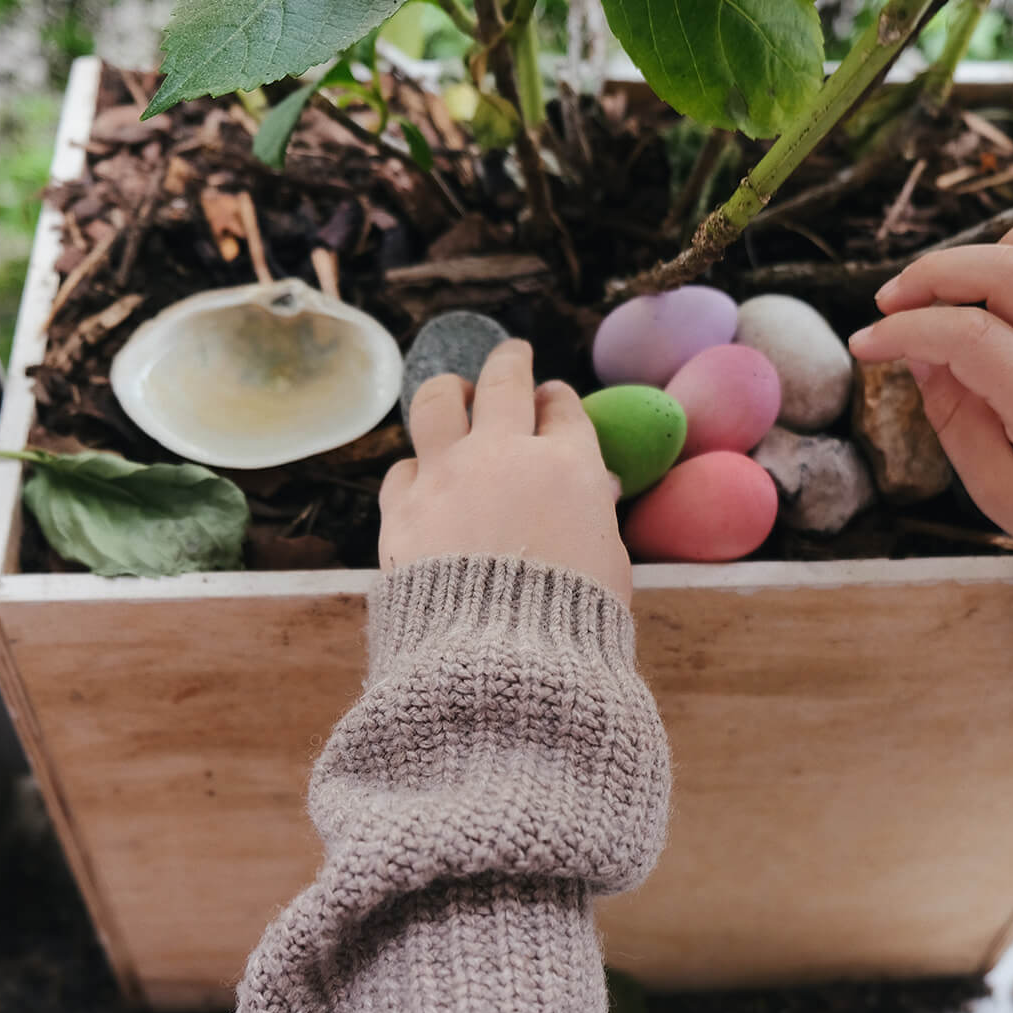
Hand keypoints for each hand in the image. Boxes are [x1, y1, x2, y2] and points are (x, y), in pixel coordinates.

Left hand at [378, 339, 631, 600]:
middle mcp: (504, 455)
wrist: (500, 658)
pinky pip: (402, 469)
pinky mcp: (402, 509)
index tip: (553, 399)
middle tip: (513, 354)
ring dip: (448, 389)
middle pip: (504, 382)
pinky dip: (415, 469)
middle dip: (510, 361)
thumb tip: (593, 488)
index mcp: (567, 466)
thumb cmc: (573, 620)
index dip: (558, 401)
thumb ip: (595, 516)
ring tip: (452, 389)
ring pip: (436, 401)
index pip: (562, 410)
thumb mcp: (610, 565)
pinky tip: (421, 475)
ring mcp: (446, 476)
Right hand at [848, 219, 1012, 557]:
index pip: (967, 335)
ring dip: (986, 251)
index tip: (865, 344)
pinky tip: (1000, 275)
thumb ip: (952, 416)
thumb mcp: (993, 487)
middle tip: (888, 304)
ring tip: (947, 286)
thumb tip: (917, 353)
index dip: (903, 330)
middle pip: (1005, 271)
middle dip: (930, 276)